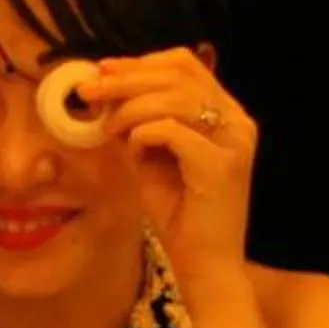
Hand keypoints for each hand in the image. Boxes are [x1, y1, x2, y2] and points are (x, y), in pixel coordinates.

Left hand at [80, 49, 256, 282]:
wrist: (206, 265)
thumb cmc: (181, 215)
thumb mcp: (155, 159)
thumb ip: (140, 124)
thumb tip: (106, 94)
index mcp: (227, 114)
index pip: (185, 64)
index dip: (140, 62)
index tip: (103, 71)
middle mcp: (238, 122)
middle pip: (180, 73)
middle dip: (127, 78)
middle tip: (91, 90)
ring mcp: (235, 143)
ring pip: (176, 97)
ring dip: (132, 107)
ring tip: (110, 128)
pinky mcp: (221, 167)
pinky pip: (173, 131)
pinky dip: (144, 133)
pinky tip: (132, 149)